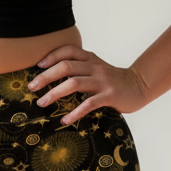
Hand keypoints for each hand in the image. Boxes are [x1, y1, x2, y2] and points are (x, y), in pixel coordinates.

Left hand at [28, 43, 147, 124]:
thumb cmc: (112, 80)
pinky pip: (89, 103)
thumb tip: (50, 78)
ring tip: (42, 102)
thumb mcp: (96, 69)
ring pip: (74, 83)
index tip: (38, 65)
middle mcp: (95, 67)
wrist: (139, 86)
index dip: (52, 55)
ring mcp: (102, 81)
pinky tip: (65, 120)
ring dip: (55, 93)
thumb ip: (79, 69)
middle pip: (66, 66)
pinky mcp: (110, 95)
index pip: (69, 50)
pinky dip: (75, 112)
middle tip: (32, 87)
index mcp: (90, 58)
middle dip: (46, 76)